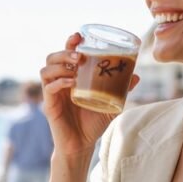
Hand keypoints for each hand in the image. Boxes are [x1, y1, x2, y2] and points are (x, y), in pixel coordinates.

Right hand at [39, 33, 138, 158]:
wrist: (82, 146)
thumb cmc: (93, 124)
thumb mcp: (111, 105)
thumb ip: (121, 90)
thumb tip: (136, 76)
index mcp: (71, 77)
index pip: (66, 54)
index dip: (70, 42)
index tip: (79, 35)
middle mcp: (59, 82)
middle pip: (52, 58)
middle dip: (64, 51)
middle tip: (80, 55)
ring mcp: (53, 93)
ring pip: (46, 69)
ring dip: (60, 64)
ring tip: (76, 66)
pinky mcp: (49, 105)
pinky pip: (49, 88)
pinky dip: (59, 82)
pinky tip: (71, 83)